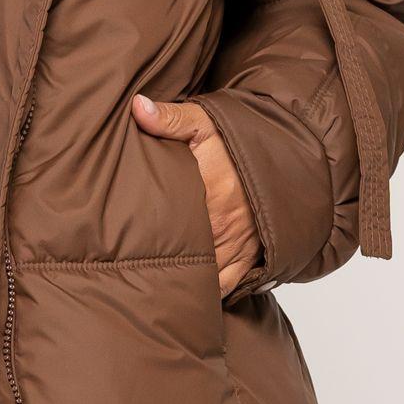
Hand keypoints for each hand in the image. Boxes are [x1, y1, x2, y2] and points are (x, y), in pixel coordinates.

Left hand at [130, 91, 259, 296]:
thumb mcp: (206, 120)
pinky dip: (207, 293)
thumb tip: (137, 107)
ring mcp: (236, 243)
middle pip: (179, 253)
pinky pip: (225, 284)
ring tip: (148, 290)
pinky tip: (186, 296)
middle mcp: (220, 223)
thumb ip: (170, 118)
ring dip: (179, 281)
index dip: (138, 235)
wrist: (289, 153)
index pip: (164, 221)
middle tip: (124, 271)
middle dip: (154, 262)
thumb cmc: (240, 138)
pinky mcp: (250, 255)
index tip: (115, 242)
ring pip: (200, 275)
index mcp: (205, 189)